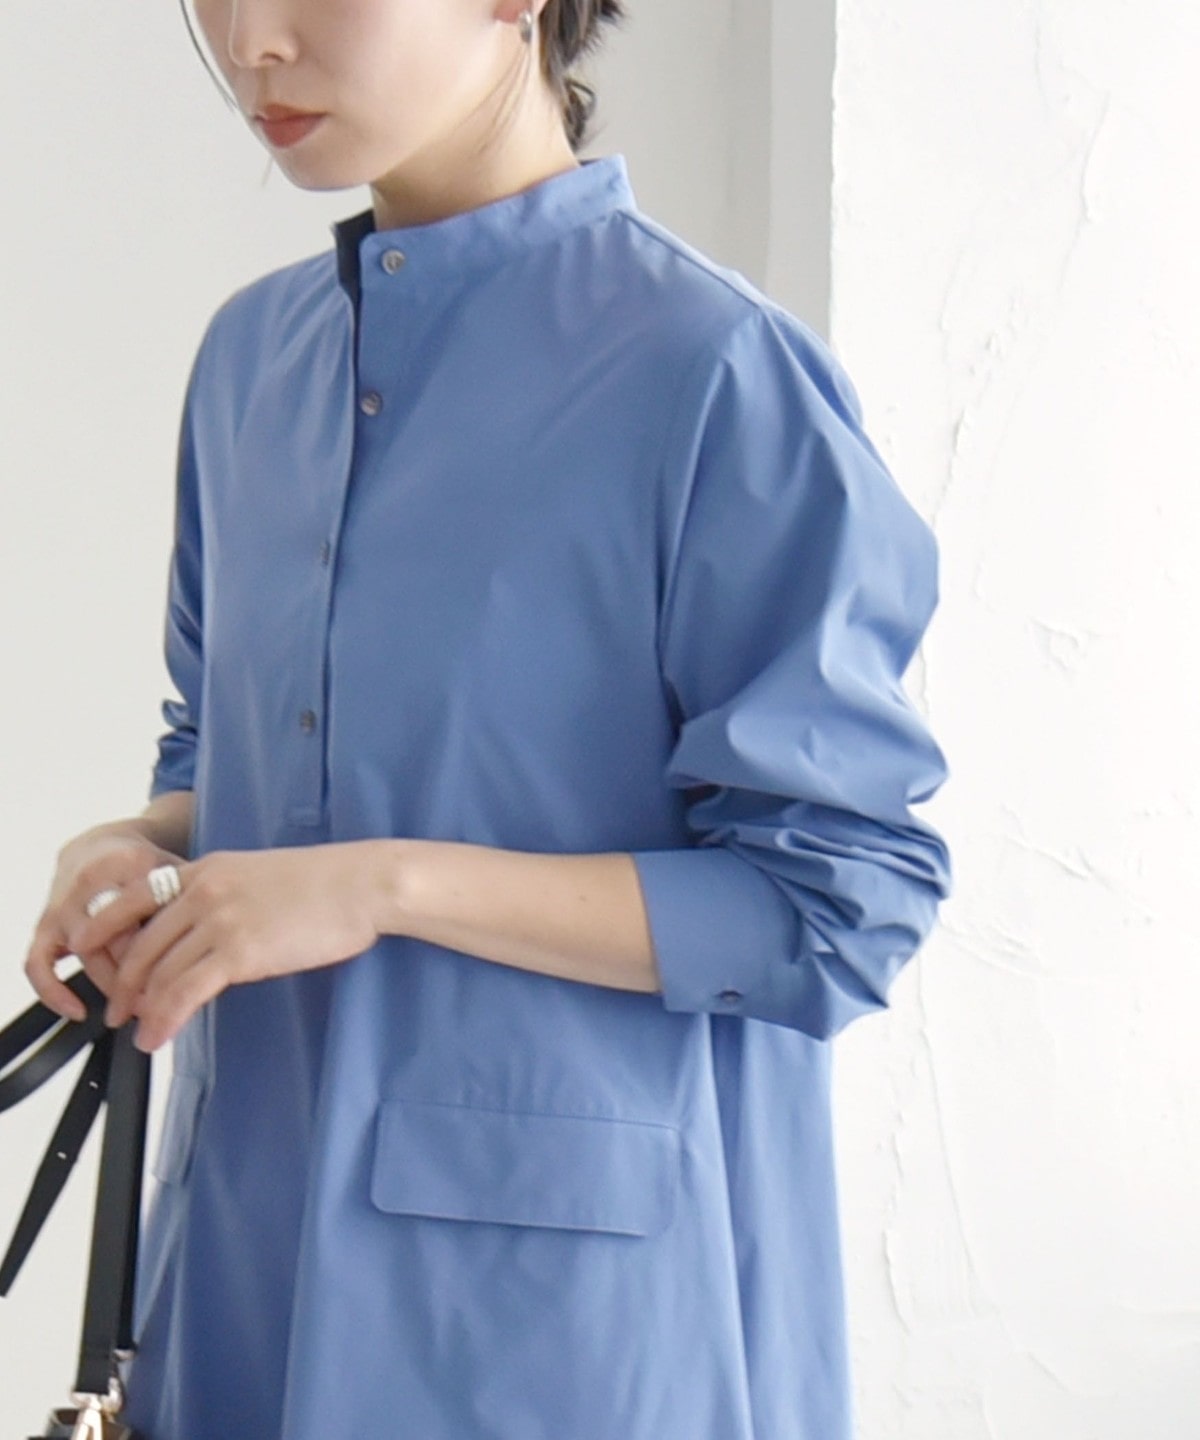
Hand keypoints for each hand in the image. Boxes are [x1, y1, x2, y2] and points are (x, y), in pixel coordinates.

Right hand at [24, 827, 186, 1020]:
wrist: (101, 846)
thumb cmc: (147, 866)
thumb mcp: (177, 871)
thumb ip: (192, 902)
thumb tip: (217, 944)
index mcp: (130, 864)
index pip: (147, 919)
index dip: (167, 955)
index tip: (187, 980)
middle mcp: (91, 880)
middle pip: (117, 940)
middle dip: (142, 976)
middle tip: (166, 1001)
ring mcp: (64, 901)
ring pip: (87, 955)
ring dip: (111, 985)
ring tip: (138, 1007)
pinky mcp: (45, 922)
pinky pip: (38, 962)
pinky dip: (54, 990)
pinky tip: (78, 1010)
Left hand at [65, 843, 384, 1051]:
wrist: (363, 884)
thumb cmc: (328, 885)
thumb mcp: (263, 877)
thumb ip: (228, 898)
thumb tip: (211, 935)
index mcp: (209, 869)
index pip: (135, 897)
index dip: (103, 929)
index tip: (89, 954)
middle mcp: (205, 890)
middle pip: (142, 942)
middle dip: (122, 982)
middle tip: (117, 1010)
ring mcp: (220, 920)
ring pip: (159, 972)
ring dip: (142, 1009)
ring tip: (138, 1033)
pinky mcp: (240, 950)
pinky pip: (185, 991)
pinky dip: (165, 1019)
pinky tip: (158, 1036)